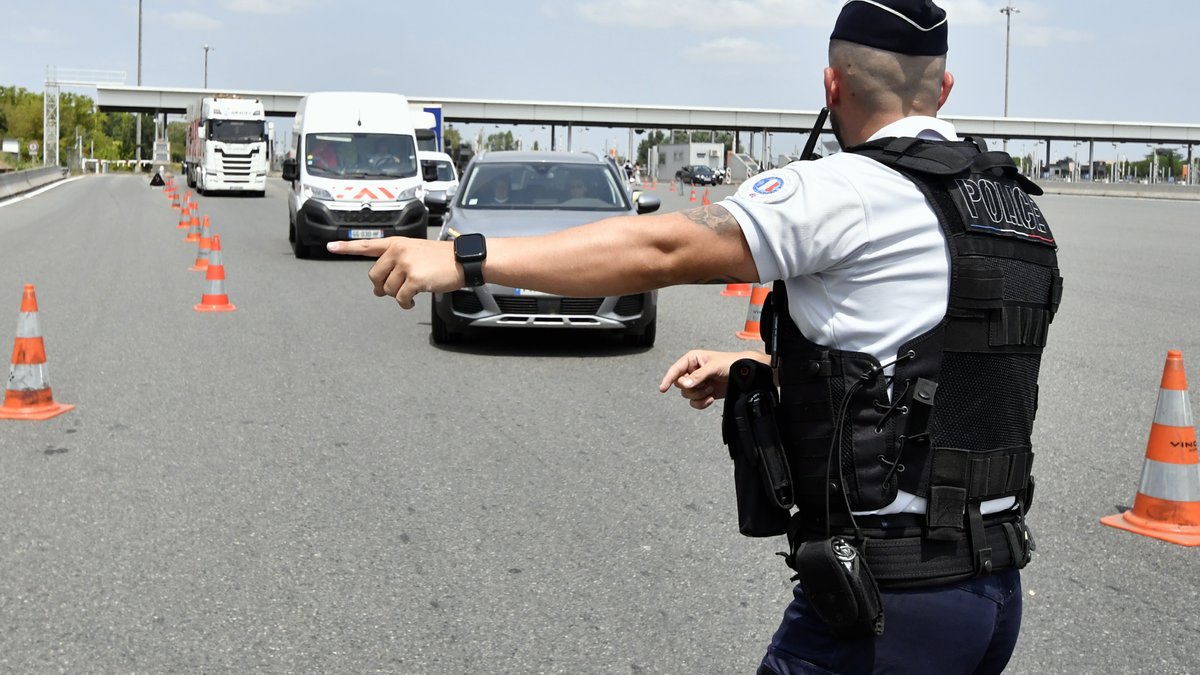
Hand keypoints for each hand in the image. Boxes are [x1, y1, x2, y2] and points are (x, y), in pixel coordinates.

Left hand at [326, 237, 461, 307]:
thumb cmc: (441, 259)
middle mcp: (398, 251)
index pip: (367, 245)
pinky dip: (405, 304)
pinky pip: (400, 298)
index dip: (347, 247)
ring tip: (411, 293)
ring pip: (388, 289)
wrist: (462, 260)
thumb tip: (380, 287)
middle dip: (383, 287)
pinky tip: (413, 301)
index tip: (330, 247)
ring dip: (398, 296)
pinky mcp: (414, 279)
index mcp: (396, 243)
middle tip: (394, 290)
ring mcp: (405, 264)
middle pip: (375, 276)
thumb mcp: (415, 252)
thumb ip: (396, 263)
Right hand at [658, 349, 768, 409]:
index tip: (663, 388)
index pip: (675, 369)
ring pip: (687, 394)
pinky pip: (694, 402)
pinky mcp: (703, 393)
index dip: (668, 379)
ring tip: (710, 389)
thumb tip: (686, 385)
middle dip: (692, 388)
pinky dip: (702, 403)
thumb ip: (699, 376)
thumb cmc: (731, 363)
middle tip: (704, 385)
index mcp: (692, 359)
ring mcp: (698, 382)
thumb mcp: (714, 367)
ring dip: (699, 395)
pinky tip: (711, 398)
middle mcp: (692, 371)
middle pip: (680, 384)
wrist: (745, 374)